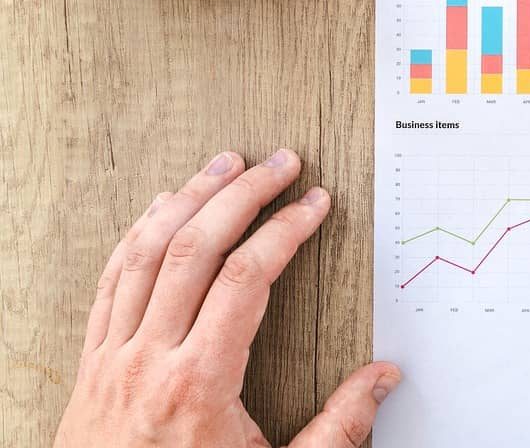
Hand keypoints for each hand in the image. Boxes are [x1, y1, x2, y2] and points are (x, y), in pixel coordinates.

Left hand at [55, 149, 399, 447]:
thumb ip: (337, 429)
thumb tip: (384, 378)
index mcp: (200, 385)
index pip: (245, 279)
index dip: (285, 230)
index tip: (314, 203)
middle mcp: (149, 361)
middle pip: (195, 250)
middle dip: (243, 195)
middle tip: (280, 163)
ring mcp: (113, 358)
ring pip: (146, 254)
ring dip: (188, 199)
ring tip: (224, 164)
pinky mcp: (91, 364)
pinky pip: (110, 281)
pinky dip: (137, 235)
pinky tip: (160, 210)